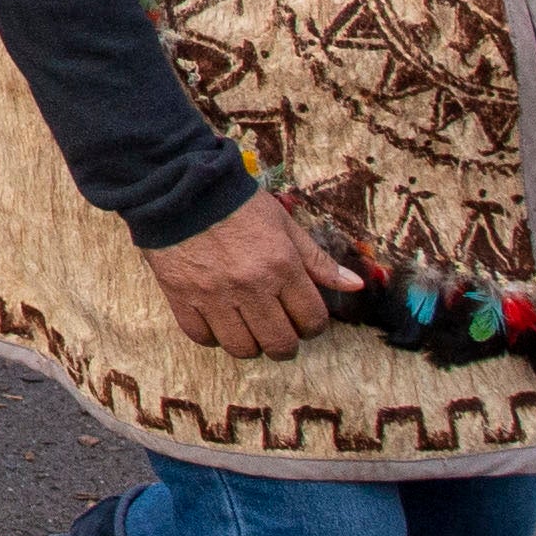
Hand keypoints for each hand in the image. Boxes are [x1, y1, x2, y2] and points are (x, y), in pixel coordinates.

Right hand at [143, 191, 359, 360]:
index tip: (304, 319)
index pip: (312, 320)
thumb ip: (318, 260)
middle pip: (279, 343)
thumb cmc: (238, 204)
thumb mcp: (284, 225)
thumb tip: (355, 285)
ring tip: (248, 330)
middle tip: (279, 332)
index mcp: (281, 266)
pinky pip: (201, 336)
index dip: (313, 326)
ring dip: (250, 345)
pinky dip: (212, 336)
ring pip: (241, 348)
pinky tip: (217, 322)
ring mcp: (214, 294)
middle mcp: (251, 286)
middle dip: (285, 345)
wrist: (180, 187)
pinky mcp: (181, 296)